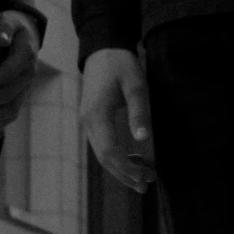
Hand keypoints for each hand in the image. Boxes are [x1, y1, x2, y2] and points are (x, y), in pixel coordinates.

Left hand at [0, 9, 39, 140]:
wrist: (24, 35)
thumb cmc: (10, 26)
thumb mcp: (8, 20)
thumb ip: (4, 27)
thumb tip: (0, 38)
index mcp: (26, 57)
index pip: (8, 74)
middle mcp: (28, 77)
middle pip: (9, 98)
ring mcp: (23, 90)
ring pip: (9, 113)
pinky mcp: (16, 98)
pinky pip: (5, 117)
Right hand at [79, 47, 154, 190]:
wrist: (103, 49)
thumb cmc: (121, 65)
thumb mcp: (136, 85)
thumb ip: (139, 112)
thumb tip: (143, 140)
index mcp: (97, 114)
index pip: (110, 151)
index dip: (127, 168)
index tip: (145, 176)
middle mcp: (88, 122)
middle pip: (104, 158)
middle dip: (125, 174)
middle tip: (146, 184)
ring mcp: (87, 122)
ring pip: (102, 154)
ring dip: (121, 169)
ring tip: (142, 180)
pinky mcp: (91, 120)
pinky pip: (102, 145)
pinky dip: (117, 158)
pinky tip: (133, 162)